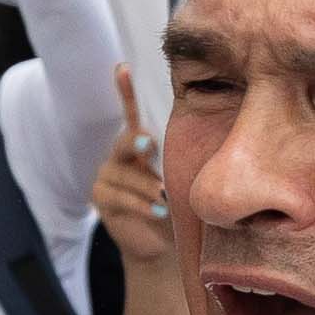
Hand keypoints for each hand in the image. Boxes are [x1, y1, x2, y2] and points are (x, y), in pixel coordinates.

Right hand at [93, 67, 171, 263]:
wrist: (162, 246)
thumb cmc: (179, 208)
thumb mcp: (185, 181)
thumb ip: (187, 162)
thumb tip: (213, 141)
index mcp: (139, 147)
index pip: (130, 114)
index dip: (125, 91)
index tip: (122, 68)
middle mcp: (120, 157)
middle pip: (125, 142)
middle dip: (136, 142)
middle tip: (148, 144)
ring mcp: (107, 176)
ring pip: (126, 174)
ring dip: (148, 186)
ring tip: (165, 197)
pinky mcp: (101, 199)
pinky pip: (120, 197)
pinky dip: (141, 204)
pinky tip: (159, 210)